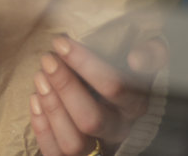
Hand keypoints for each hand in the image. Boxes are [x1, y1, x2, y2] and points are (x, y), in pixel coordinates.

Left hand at [29, 35, 167, 155]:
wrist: (116, 90)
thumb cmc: (125, 65)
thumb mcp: (146, 54)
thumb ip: (152, 52)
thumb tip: (136, 59)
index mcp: (135, 104)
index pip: (115, 88)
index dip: (85, 65)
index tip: (61, 43)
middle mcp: (118, 129)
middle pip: (91, 119)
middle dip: (65, 87)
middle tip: (47, 59)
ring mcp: (97, 145)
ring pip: (74, 144)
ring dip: (52, 109)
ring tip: (39, 77)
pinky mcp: (75, 152)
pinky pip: (56, 154)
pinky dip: (42, 130)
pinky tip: (35, 99)